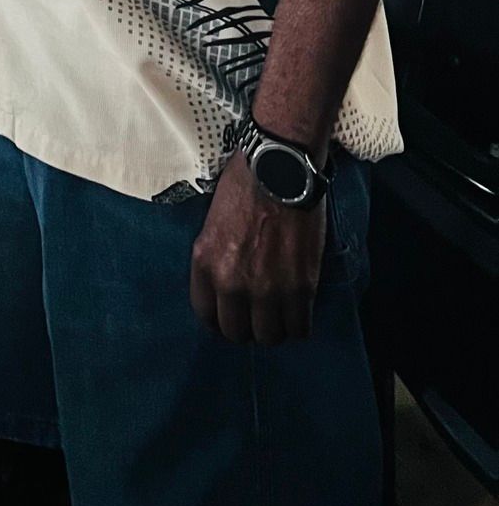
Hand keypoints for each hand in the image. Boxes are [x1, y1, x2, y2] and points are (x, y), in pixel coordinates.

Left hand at [188, 152, 326, 345]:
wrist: (281, 168)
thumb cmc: (246, 184)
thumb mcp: (213, 222)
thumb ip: (216, 258)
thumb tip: (224, 285)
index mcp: (205, 261)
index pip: (206, 314)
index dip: (219, 318)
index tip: (229, 314)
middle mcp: (232, 281)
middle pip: (236, 332)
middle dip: (245, 327)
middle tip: (256, 315)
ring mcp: (268, 288)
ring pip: (269, 336)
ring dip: (274, 328)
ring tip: (278, 313)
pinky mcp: (301, 287)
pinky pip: (300, 327)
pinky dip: (299, 324)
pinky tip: (298, 310)